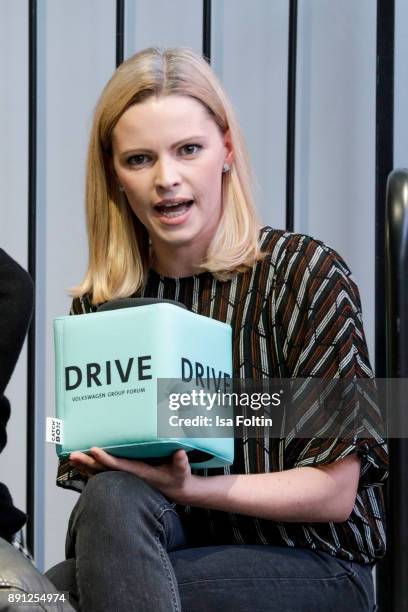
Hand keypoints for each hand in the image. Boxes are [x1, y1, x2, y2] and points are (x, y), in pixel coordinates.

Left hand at [69, 447, 198, 504]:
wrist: (177, 490)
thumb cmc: (178, 478)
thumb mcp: (182, 471)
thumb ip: (181, 463)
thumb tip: (180, 453)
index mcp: (140, 473)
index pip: (119, 466)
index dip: (105, 458)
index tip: (93, 450)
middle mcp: (129, 477)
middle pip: (104, 470)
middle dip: (88, 462)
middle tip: (73, 455)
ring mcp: (126, 478)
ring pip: (101, 472)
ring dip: (86, 466)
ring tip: (71, 458)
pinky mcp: (126, 477)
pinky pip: (105, 473)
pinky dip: (92, 469)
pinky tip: (82, 464)